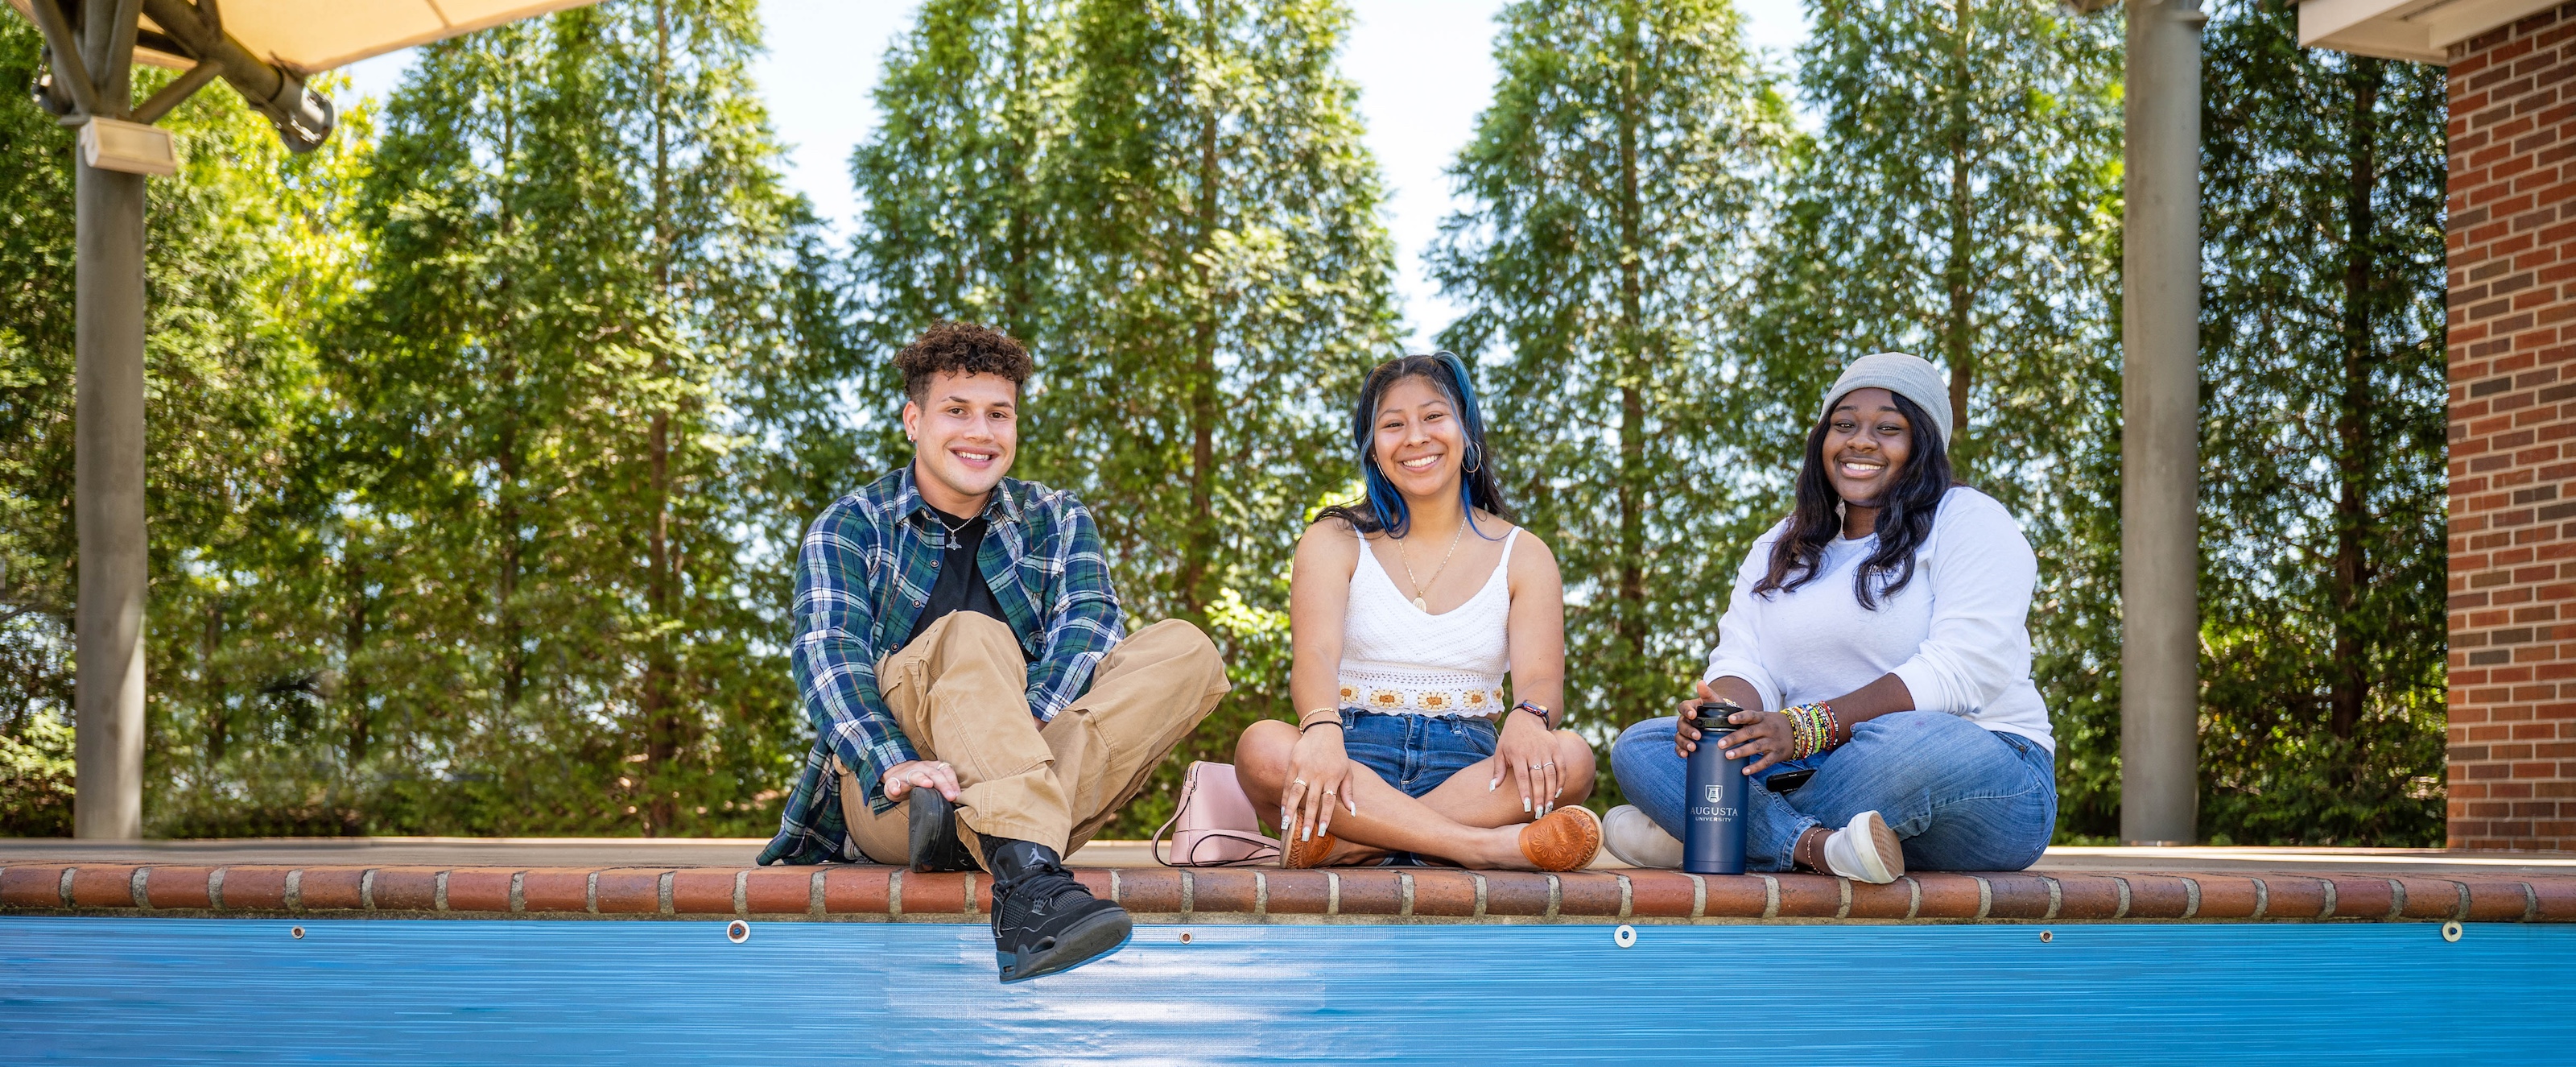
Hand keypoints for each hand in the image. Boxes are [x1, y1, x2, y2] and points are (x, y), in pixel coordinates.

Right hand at [879, 759, 960, 803]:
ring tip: (927, 785)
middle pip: (933, 774)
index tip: (958, 795)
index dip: (952, 782)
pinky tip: (896, 791)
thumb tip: (958, 799)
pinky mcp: (893, 781)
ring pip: (915, 775)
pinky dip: (894, 787)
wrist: (897, 774)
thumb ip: (944, 788)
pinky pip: (893, 783)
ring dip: (922, 779)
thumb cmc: (920, 781)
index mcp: (933, 768)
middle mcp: (921, 768)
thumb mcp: (933, 781)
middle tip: (950, 796)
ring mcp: (907, 774)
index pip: (945, 771)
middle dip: (943, 785)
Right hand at [1279, 724, 1357, 843]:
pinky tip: (1282, 810)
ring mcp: (1304, 769)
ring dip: (1291, 810)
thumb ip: (1348, 792)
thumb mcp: (1347, 772)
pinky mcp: (1294, 763)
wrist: (1323, 731)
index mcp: (1333, 777)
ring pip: (1296, 793)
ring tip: (1286, 826)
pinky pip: (1287, 783)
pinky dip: (1284, 797)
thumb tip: (1353, 812)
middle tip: (1303, 837)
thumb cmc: (1337, 755)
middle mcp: (1318, 774)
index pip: (1329, 801)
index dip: (1325, 817)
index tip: (1321, 832)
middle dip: (1308, 819)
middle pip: (1312, 800)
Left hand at [1490, 707, 1562, 816]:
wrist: (1526, 719)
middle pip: (1538, 778)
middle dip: (1540, 797)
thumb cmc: (1510, 739)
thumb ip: (1498, 771)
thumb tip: (1492, 789)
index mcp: (1518, 755)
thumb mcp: (1500, 752)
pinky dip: (1561, 780)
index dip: (1525, 793)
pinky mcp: (1556, 748)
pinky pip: (1561, 767)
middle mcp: (1533, 752)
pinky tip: (1558, 793)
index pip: (1523, 777)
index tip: (1527, 808)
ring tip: (1549, 807)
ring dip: (1551, 792)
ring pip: (1551, 774)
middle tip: (1540, 813)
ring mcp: (1546, 750)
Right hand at [1672, 680, 1724, 756]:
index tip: (1693, 715)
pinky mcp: (1686, 742)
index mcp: (1691, 708)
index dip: (1686, 711)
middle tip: (1698, 736)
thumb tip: (1701, 682)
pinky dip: (1680, 751)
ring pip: (1678, 736)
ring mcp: (1685, 732)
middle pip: (1680, 724)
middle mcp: (1685, 720)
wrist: (1724, 723)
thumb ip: (1708, 693)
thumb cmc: (1719, 710)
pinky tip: (1685, 755)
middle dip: (1688, 731)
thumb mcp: (1715, 701)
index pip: (1683, 707)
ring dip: (1684, 742)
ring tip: (1692, 748)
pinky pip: (1679, 747)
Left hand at [1715, 708, 1795, 774]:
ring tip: (1729, 755)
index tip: (1729, 719)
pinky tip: (1744, 771)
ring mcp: (1774, 742)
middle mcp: (1768, 729)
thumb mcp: (1764, 717)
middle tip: (1720, 743)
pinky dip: (1755, 767)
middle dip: (1735, 738)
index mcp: (1763, 718)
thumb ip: (1748, 721)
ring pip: (1757, 747)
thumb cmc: (1775, 724)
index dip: (1740, 717)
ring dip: (1742, 751)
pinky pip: (1766, 762)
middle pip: (1751, 732)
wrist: (1799, 731)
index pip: (1751, 715)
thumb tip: (1726, 724)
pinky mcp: (1778, 754)